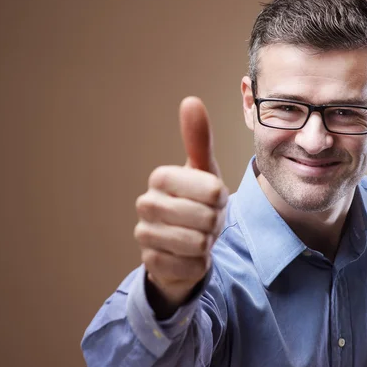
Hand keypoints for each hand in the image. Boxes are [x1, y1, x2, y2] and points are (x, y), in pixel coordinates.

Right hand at [134, 96, 227, 311]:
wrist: (181, 243)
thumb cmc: (196, 201)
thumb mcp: (203, 170)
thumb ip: (198, 139)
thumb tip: (190, 100)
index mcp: (161, 177)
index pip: (213, 190)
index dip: (221, 198)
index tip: (212, 198)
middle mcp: (146, 204)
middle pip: (207, 218)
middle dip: (214, 222)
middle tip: (205, 219)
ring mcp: (145, 235)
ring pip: (198, 244)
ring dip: (207, 243)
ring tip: (197, 236)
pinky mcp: (151, 263)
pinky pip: (192, 266)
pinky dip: (198, 263)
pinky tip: (187, 256)